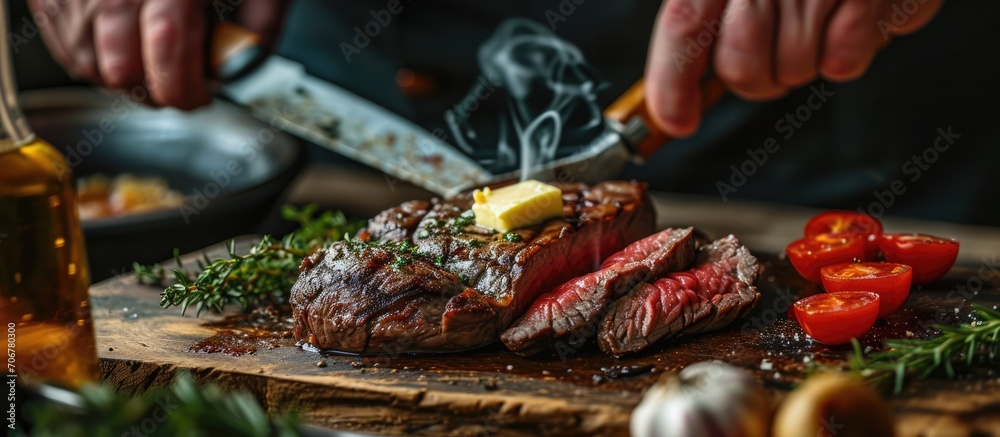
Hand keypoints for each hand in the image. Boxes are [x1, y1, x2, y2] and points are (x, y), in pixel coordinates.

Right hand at [29, 0, 288, 108]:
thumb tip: (244, 66)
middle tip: (179, 86)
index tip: (199, 97)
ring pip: (88, 64)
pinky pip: (64, 46)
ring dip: (123, 79)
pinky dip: (93, 59)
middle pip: (121, 67)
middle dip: (155, 91)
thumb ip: (259, 18)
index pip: (168, 47)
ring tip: (151, 63)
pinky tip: (122, 45)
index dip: (184, 88)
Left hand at [645, 0, 943, 136]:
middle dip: (755, 80)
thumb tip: (672, 104)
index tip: (677, 122)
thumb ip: (699, 23)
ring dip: (803, 62)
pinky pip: (843, 63)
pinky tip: (850, 17)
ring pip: (793, 70)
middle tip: (772, 57)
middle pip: (740, 66)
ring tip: (819, 22)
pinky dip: (846, 54)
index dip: (674, 83)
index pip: (683, 25)